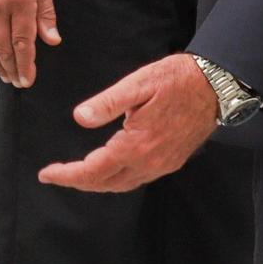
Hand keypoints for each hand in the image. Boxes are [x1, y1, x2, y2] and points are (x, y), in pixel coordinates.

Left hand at [38, 53, 218, 192]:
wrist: (216, 85)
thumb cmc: (177, 79)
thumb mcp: (138, 83)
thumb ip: (107, 102)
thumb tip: (79, 117)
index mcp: (136, 145)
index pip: (93, 171)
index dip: (67, 175)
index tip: (46, 174)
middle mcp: (150, 161)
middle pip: (106, 183)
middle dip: (78, 182)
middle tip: (57, 174)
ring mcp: (163, 164)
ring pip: (123, 185)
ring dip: (98, 183)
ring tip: (78, 174)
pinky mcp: (172, 161)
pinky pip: (139, 178)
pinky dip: (118, 179)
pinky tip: (111, 167)